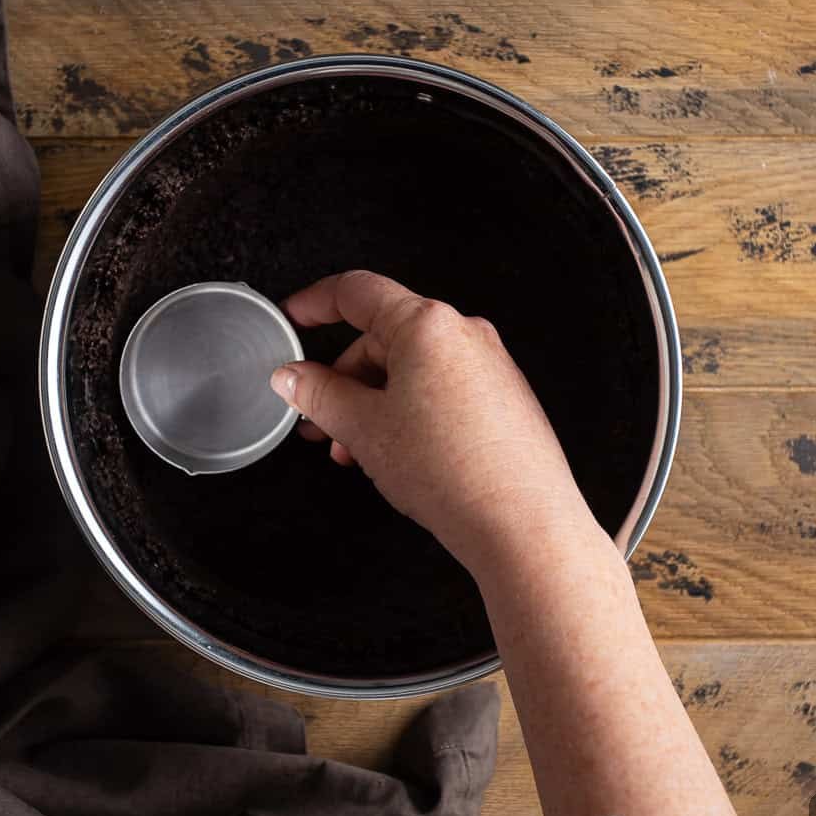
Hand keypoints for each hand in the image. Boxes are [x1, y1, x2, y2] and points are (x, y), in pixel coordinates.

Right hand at [270, 270, 597, 576]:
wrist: (521, 523)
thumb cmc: (455, 472)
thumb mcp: (363, 428)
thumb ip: (319, 393)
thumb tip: (294, 376)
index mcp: (428, 325)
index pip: (357, 292)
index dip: (314, 303)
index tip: (293, 317)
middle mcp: (465, 335)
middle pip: (383, 339)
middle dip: (343, 379)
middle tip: (317, 418)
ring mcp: (489, 367)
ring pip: (410, 370)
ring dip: (372, 405)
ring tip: (354, 450)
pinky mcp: (502, 399)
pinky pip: (440, 391)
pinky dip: (407, 413)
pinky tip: (394, 454)